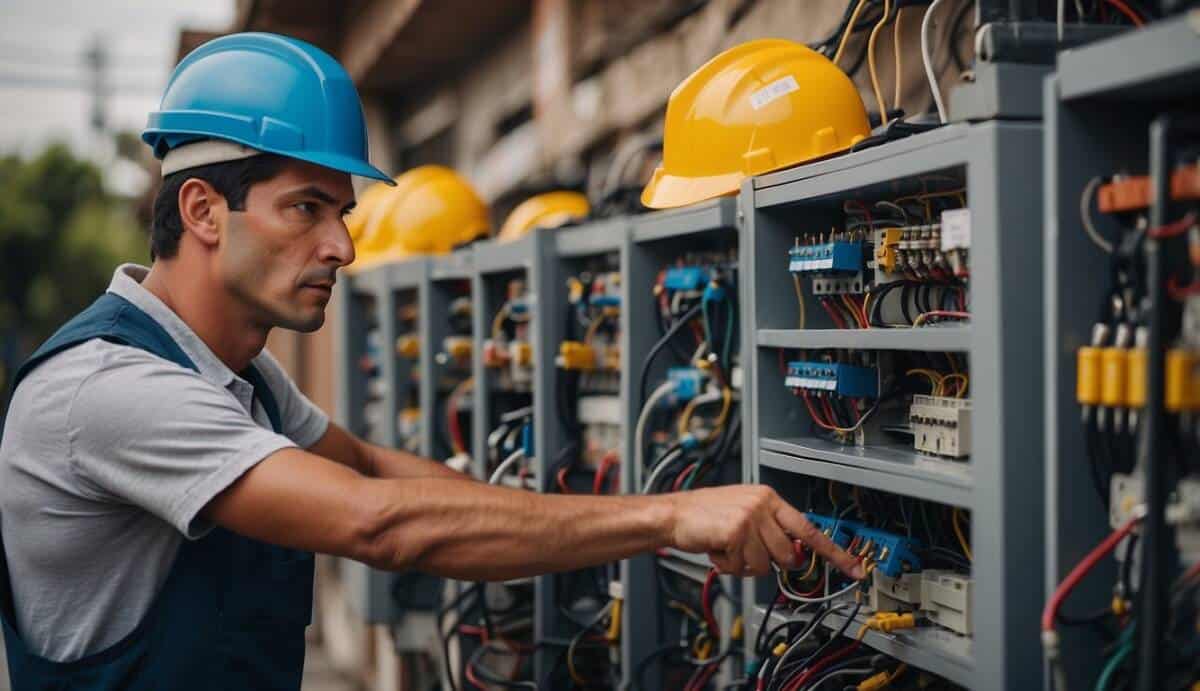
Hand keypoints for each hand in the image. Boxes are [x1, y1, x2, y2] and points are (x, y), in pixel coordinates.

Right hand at [665, 485, 864, 578]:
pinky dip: (727, 566)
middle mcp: (763, 505)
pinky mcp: (737, 530)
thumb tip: (795, 555)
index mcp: (769, 498)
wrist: (673, 514)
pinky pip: (743, 567)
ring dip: (743, 565)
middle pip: (788, 555)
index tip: (855, 569)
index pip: (810, 530)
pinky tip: (716, 549)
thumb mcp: (744, 514)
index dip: (834, 553)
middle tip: (744, 551)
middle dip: (767, 562)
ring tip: (726, 547)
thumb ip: (772, 530)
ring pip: (765, 565)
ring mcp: (751, 517)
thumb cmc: (705, 517)